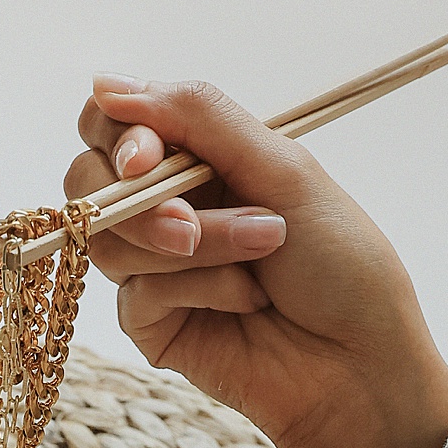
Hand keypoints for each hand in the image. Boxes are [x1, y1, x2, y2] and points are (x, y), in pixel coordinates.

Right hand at [69, 75, 447, 447]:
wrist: (361, 363)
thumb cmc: (341, 264)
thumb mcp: (281, 167)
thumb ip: (198, 117)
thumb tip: (108, 84)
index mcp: (199, 157)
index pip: (114, 122)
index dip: (117, 135)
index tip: (147, 156)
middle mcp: (168, 206)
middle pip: (87, 181)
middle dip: (141, 201)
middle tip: (190, 221)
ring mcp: (154, 268)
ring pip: (110, 240)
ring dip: (195, 245)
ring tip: (261, 255)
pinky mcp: (151, 325)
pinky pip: (136, 294)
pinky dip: (199, 290)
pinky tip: (246, 304)